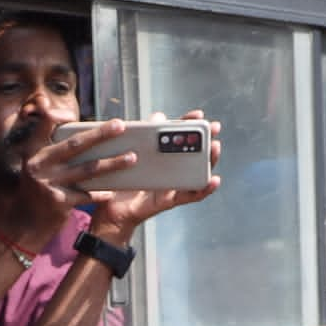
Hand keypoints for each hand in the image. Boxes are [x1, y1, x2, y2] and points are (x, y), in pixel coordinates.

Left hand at [25, 115, 223, 240]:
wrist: (109, 211)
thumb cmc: (121, 182)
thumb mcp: (130, 155)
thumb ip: (145, 137)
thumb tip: (160, 116)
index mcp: (162, 159)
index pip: (179, 139)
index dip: (190, 126)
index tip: (199, 114)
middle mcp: (171, 171)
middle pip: (195, 154)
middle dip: (207, 139)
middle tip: (216, 127)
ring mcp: (172, 186)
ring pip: (197, 173)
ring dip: (210, 161)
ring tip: (216, 149)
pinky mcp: (168, 201)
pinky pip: (189, 196)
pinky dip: (203, 189)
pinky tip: (214, 180)